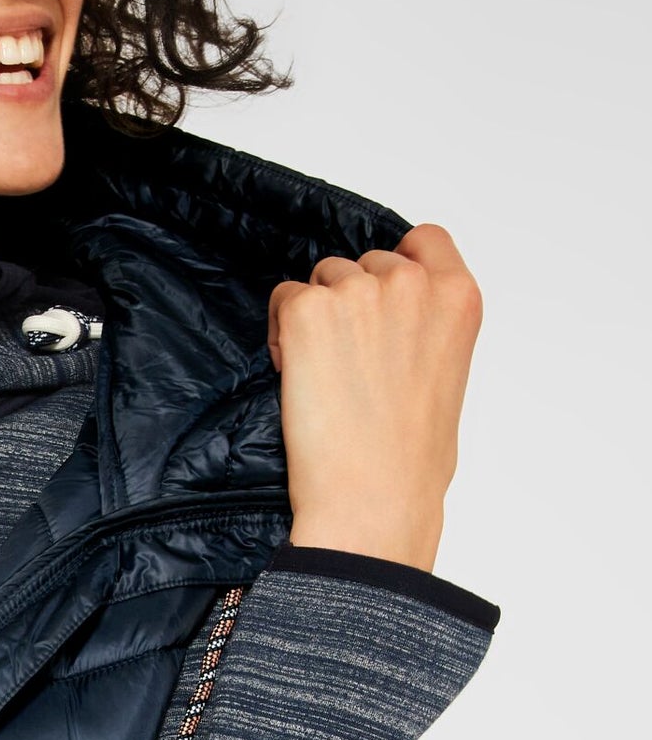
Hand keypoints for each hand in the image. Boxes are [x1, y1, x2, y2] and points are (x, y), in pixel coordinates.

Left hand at [268, 222, 481, 571]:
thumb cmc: (410, 462)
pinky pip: (282, 298)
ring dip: (315, 318)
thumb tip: (393, 325)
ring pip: (322, 279)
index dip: (396, 266)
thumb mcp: (447, 378)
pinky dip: (281, 333)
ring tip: (325, 377)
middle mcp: (411, 283)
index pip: (423, 240)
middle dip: (351, 302)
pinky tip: (296, 377)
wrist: (372, 499)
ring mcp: (358, 292)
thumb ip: (427, 330)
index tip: (382, 303)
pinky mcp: (308, 311)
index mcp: (458, 298)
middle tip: (350, 364)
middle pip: (366, 262)